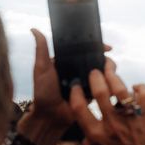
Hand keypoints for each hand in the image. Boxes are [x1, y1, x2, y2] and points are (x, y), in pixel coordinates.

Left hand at [17, 29, 111, 144]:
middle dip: (106, 59)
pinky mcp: (93, 94)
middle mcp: (79, 70)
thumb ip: (41, 49)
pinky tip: (111, 82)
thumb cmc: (43, 92)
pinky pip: (104, 86)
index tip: (107, 47)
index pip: (85, 50)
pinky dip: (109, 83)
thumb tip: (34, 29)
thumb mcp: (41, 68)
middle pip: (97, 60)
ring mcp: (87, 82)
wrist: (50, 116)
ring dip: (109, 71)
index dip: (97, 47)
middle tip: (108, 62)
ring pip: (103, 72)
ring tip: (109, 73)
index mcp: (68, 62)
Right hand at [70, 62, 144, 144]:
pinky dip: (139, 87)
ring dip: (114, 76)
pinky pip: (143, 94)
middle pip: (99, 91)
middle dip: (95, 76)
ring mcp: (131, 119)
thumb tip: (85, 133)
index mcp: (95, 136)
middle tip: (94, 71)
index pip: (79, 107)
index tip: (75, 86)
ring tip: (110, 70)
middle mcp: (112, 125)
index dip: (74, 93)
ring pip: (121, 89)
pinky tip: (135, 89)